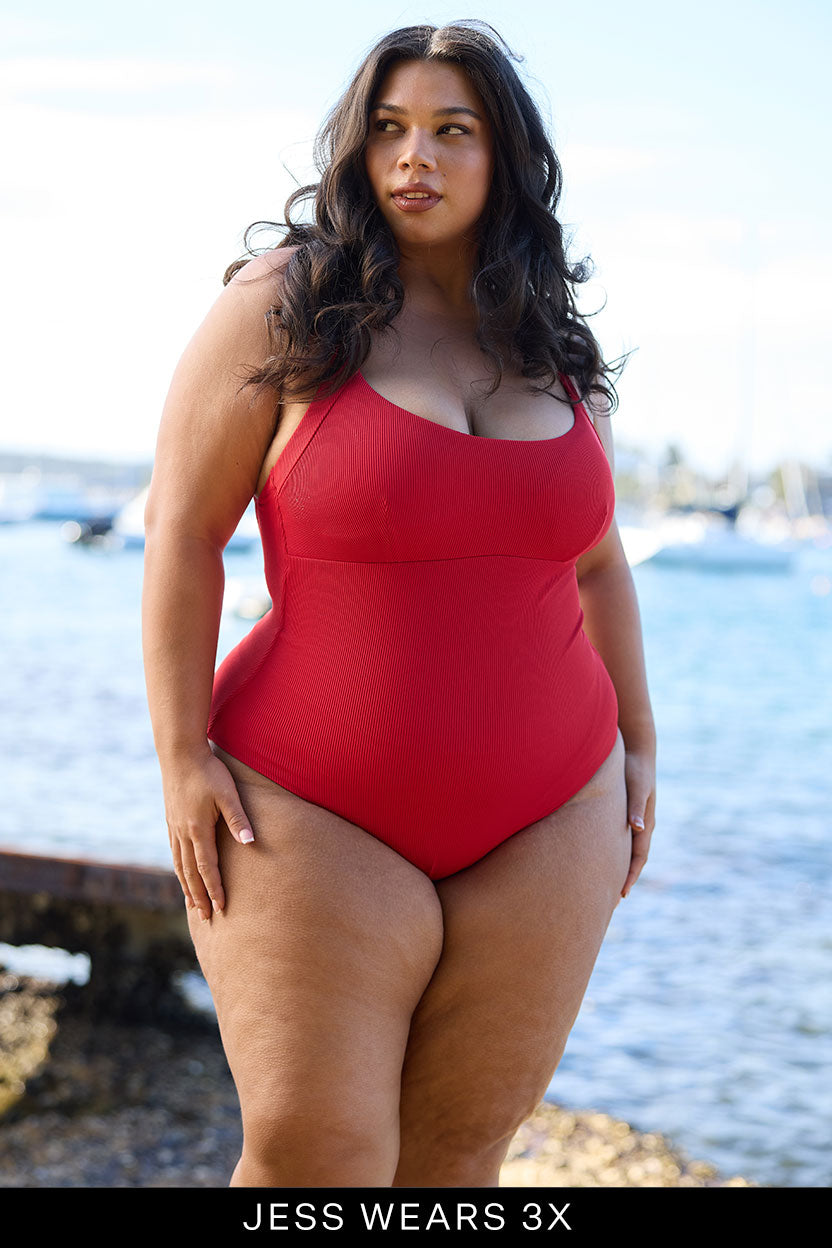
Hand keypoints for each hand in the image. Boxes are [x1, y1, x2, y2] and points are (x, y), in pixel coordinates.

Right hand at [161, 746, 253, 920]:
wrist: (180, 754)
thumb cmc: (208, 772)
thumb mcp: (228, 793)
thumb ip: (238, 819)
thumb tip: (250, 843)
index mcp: (198, 830)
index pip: (208, 868)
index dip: (215, 889)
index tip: (221, 908)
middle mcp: (183, 834)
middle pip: (191, 873)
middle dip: (199, 896)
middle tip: (205, 918)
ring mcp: (174, 828)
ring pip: (179, 865)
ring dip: (187, 887)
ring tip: (192, 905)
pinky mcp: (171, 821)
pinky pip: (174, 853)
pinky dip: (178, 869)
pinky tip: (182, 874)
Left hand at [621, 746, 655, 898]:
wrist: (639, 751)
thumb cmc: (636, 769)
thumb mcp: (637, 788)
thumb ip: (635, 807)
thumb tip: (638, 827)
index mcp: (646, 823)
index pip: (639, 857)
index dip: (630, 876)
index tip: (622, 894)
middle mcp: (642, 825)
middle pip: (634, 859)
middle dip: (625, 878)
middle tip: (613, 900)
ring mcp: (636, 820)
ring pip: (628, 851)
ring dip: (620, 867)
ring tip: (606, 883)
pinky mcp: (626, 813)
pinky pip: (621, 839)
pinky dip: (615, 852)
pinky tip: (602, 856)